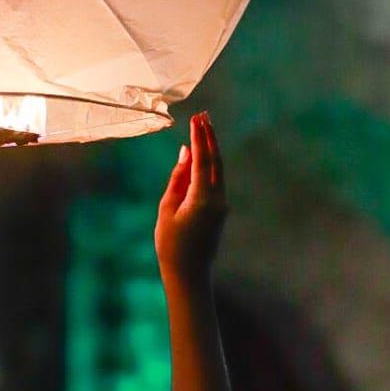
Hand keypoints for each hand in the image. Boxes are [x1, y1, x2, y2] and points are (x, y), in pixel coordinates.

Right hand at [154, 112, 227, 280]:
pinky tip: (201, 156)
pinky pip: (216, 181)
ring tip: (204, 129)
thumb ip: (178, 178)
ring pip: (219, 170)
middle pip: (216, 161)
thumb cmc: (171, 244)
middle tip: (204, 116)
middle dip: (210, 137)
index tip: (196, 118)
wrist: (189, 274)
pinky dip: (209, 165)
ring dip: (211, 149)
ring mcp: (222, 206)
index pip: (203, 160)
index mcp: (203, 199)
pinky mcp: (220, 211)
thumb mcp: (167, 208)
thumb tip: (186, 153)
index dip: (200, 137)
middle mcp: (218, 200)